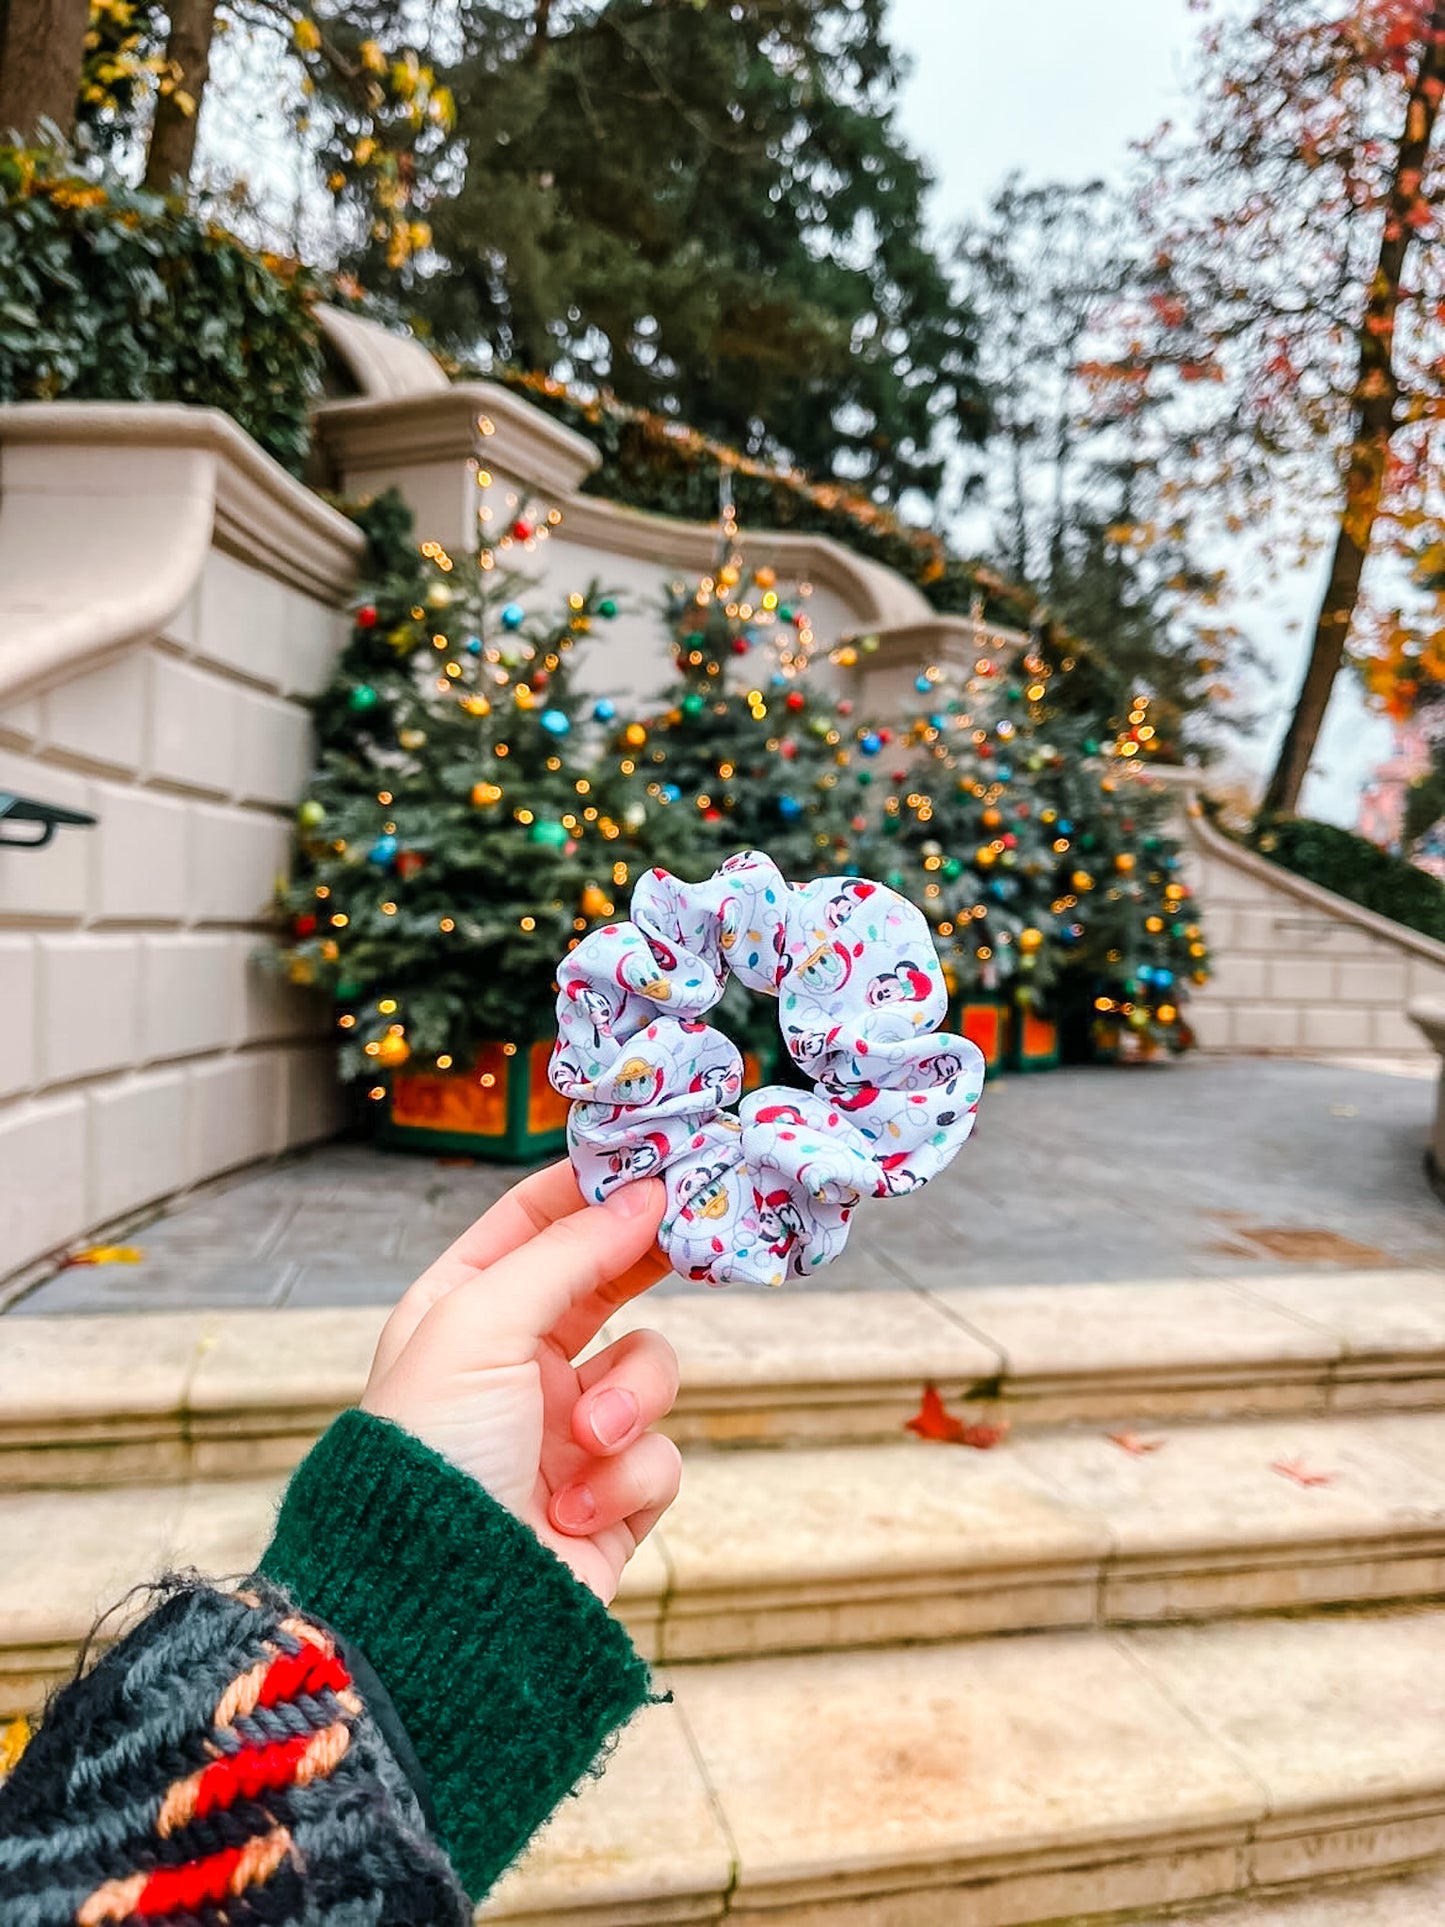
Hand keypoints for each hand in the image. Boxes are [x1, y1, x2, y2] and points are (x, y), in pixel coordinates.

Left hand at [361, 1162, 680, 1604]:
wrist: (437, 1613)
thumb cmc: (430, 1453)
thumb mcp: (482, 1325)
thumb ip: (568, 1252)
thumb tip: (645, 1194)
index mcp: (462, 1311)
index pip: (532, 1221)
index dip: (592, 1184)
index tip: (656, 1151)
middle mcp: (515, 1364)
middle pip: (605, 1282)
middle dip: (646, 1263)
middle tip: (699, 1225)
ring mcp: (565, 1432)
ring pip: (649, 1370)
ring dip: (632, 1399)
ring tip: (588, 1440)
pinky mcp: (608, 1500)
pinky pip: (657, 1457)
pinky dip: (627, 1478)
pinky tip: (574, 1510)